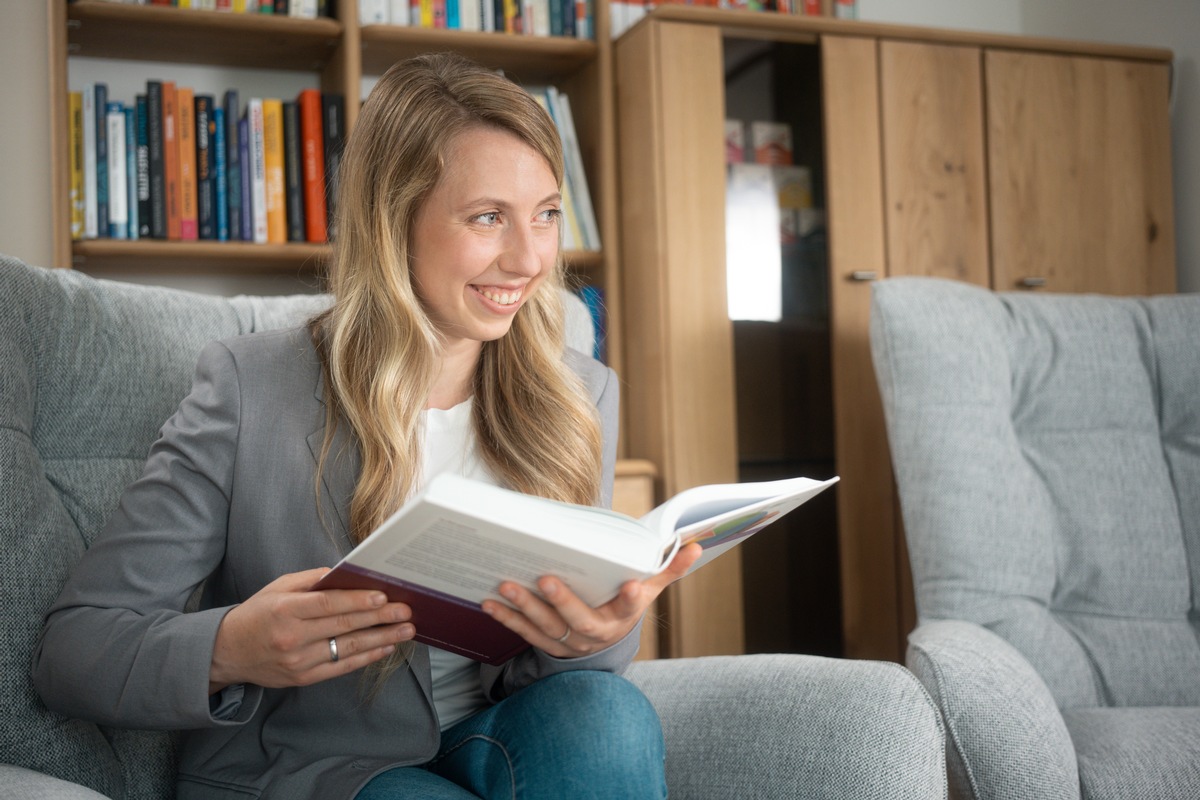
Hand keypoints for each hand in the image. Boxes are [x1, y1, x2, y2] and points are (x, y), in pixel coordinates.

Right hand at [209, 568, 415, 693]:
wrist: (226, 653)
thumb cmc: (256, 614)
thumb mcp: (277, 588)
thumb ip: (311, 580)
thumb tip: (347, 575)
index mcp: (284, 610)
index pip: (328, 604)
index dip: (358, 600)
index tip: (384, 596)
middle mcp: (292, 637)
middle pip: (344, 626)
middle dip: (379, 617)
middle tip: (406, 611)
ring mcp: (298, 661)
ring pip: (347, 648)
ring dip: (381, 639)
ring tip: (406, 630)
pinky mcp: (303, 678)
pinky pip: (341, 667)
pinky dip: (366, 657)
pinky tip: (385, 647)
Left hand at [481, 542, 702, 658]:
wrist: (605, 645)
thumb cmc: (624, 605)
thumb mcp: (650, 589)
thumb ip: (670, 568)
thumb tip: (697, 544)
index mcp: (623, 616)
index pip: (631, 606)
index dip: (632, 598)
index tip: (631, 585)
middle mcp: (596, 633)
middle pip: (579, 620)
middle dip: (562, 601)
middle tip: (545, 579)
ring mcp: (569, 642)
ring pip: (546, 627)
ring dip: (524, 608)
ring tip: (505, 586)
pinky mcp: (547, 643)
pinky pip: (524, 632)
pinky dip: (506, 618)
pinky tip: (488, 602)